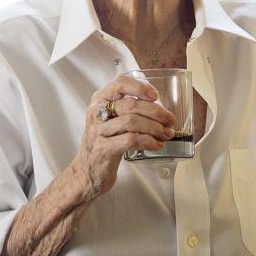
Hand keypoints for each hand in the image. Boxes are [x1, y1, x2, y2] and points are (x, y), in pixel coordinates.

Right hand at [71, 74, 175, 199]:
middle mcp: (97, 113)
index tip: (155, 95)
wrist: (86, 172)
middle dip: (155, 112)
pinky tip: (156, 145)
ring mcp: (98, 132)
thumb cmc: (104, 144)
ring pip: (131, 121)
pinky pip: (130, 140)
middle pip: (130, 105)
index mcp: (100, 101)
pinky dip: (148, 141)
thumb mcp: (111, 121)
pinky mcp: (103, 150)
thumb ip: (128, 110)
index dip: (140, 87)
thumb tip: (160, 108)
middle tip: (169, 120)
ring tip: (166, 134)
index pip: (119, 83)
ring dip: (154, 127)